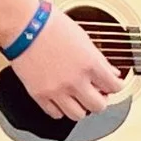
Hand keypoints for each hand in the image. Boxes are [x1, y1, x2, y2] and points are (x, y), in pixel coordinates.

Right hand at [7, 9, 123, 121]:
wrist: (24, 25)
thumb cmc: (51, 25)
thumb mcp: (83, 38)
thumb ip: (99, 59)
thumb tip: (110, 72)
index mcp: (90, 64)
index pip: (114, 87)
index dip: (116, 85)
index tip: (113, 84)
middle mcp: (75, 81)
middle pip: (98, 106)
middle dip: (100, 100)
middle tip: (97, 93)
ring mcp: (57, 90)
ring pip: (77, 115)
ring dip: (81, 107)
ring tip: (78, 98)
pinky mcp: (39, 95)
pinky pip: (55, 114)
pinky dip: (60, 109)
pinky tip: (61, 99)